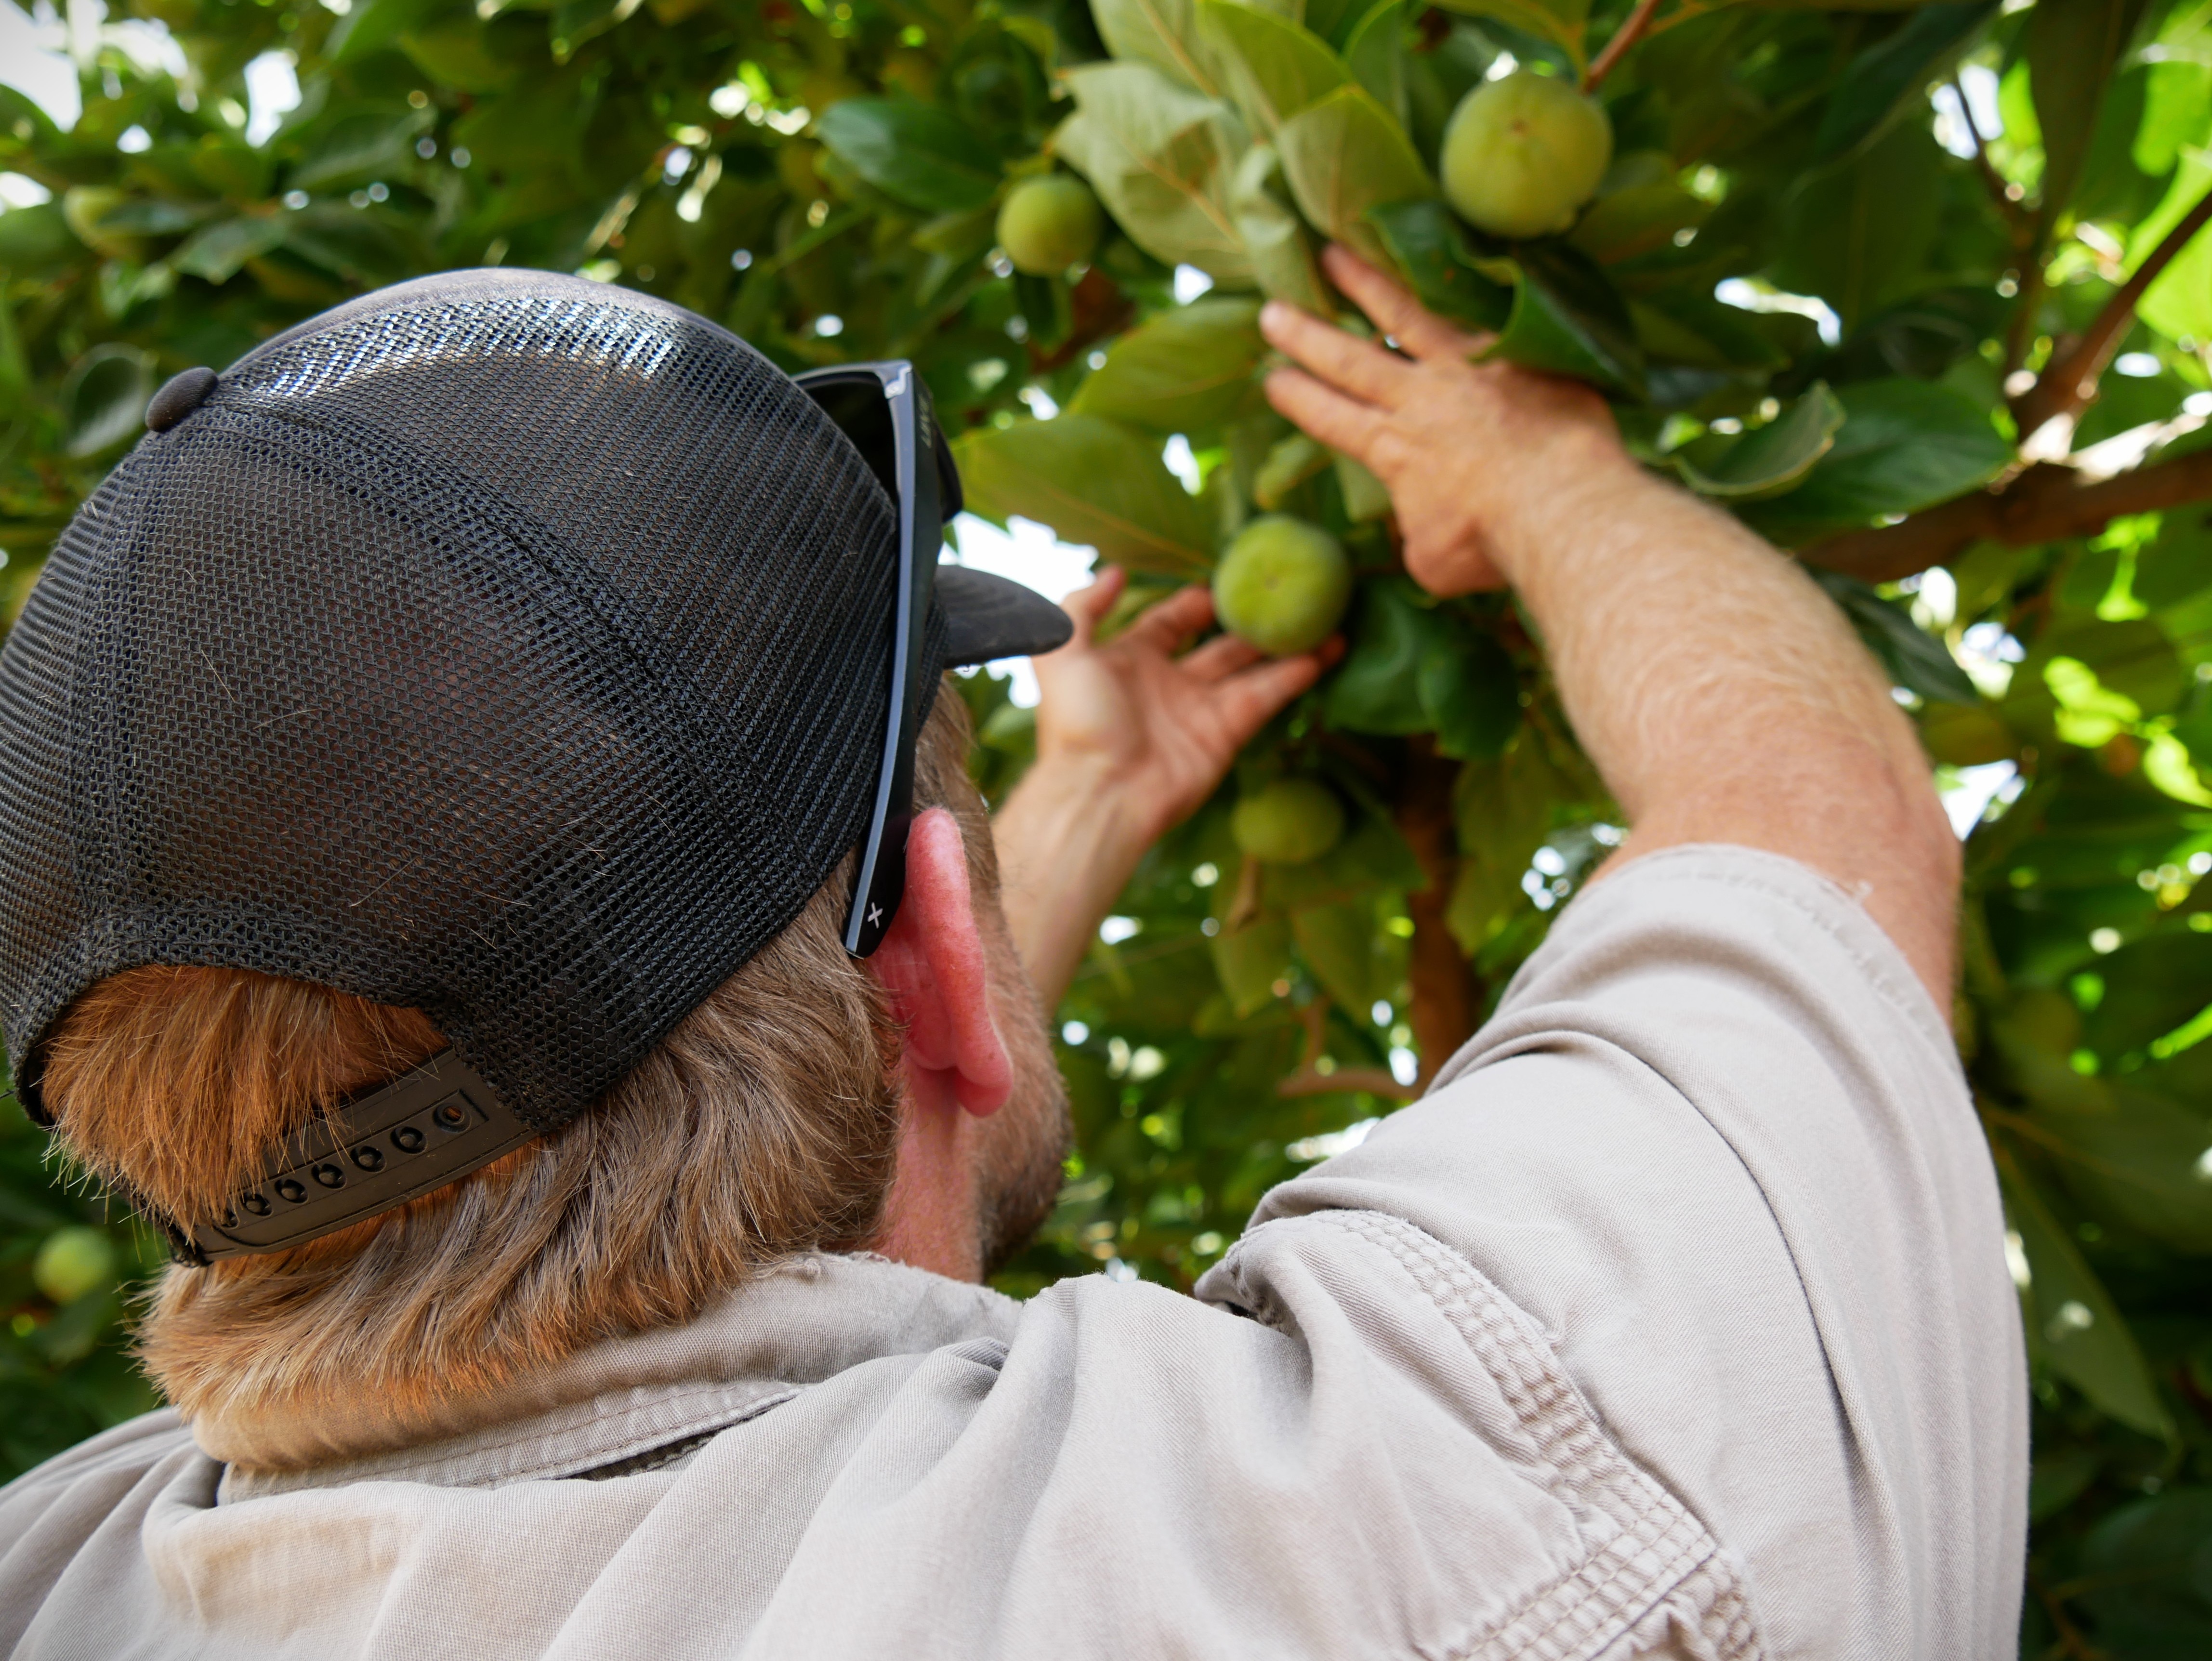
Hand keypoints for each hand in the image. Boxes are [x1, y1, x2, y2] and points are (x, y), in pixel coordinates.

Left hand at [992, 568, 1334, 1005]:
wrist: (1101, 792)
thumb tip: (1117, 571)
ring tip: (1325, 616)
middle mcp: (1169, 682)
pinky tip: (1327, 649)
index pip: (1169, 621)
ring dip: (1286, 644)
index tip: (1225, 580)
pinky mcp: (1226, 734)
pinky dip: (1297, 674)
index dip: (1195, 602)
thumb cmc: (1077, 722)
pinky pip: (1266, 696)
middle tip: (1285, 592)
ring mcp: (1200, 709)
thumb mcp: (1061, 652)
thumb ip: (1082, 606)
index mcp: (1130, 660)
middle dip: (1249, 620)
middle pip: (1219, 643)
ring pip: (1252, 668)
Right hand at [1259, 245, 1629, 596]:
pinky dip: (1459, 284)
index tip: (1272, 378)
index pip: (1331, 418)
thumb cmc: (1493, 543)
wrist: (1561, 504)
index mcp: (1393, 451)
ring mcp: (1467, 368)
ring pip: (1404, 314)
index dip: (1298, 398)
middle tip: (1273, 309)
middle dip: (1306, 335)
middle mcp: (1420, 399)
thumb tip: (1420, 524)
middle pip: (1350, 359)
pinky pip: (1481, 310)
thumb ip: (1417, 532)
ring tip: (1335, 253)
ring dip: (1364, 282)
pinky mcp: (1517, 351)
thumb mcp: (1434, 560)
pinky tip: (1449, 258)